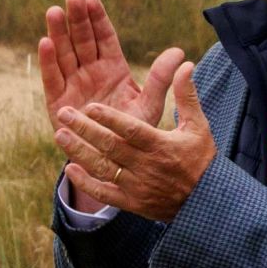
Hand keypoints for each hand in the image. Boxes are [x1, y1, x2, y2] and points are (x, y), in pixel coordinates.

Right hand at [37, 0, 142, 210]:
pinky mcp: (58, 103)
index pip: (104, 37)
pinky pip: (52, 79)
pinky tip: (45, 42)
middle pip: (82, 40)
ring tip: (54, 11)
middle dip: (76, 18)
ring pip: (64, 54)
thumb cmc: (133, 133)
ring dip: (58, 33)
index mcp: (113, 69)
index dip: (97, 18)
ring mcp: (73, 86)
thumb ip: (160, 79)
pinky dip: (48, 62)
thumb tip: (181, 54)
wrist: (114, 162)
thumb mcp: (150, 105)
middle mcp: (91, 73)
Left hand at [50, 49, 216, 222]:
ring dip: (80, 152)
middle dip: (86, 130)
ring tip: (60, 135)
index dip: (111, 119)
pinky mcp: (131, 203)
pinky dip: (86, 183)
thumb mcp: (198, 125)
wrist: (206, 199)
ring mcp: (137, 187)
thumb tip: (186, 64)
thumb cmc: (200, 157)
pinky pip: (104, 194)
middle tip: (64, 114)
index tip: (90, 106)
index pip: (132, 131)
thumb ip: (186, 95)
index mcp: (161, 146)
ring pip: (103, 169)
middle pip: (111, 147)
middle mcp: (146, 166)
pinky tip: (69, 169)